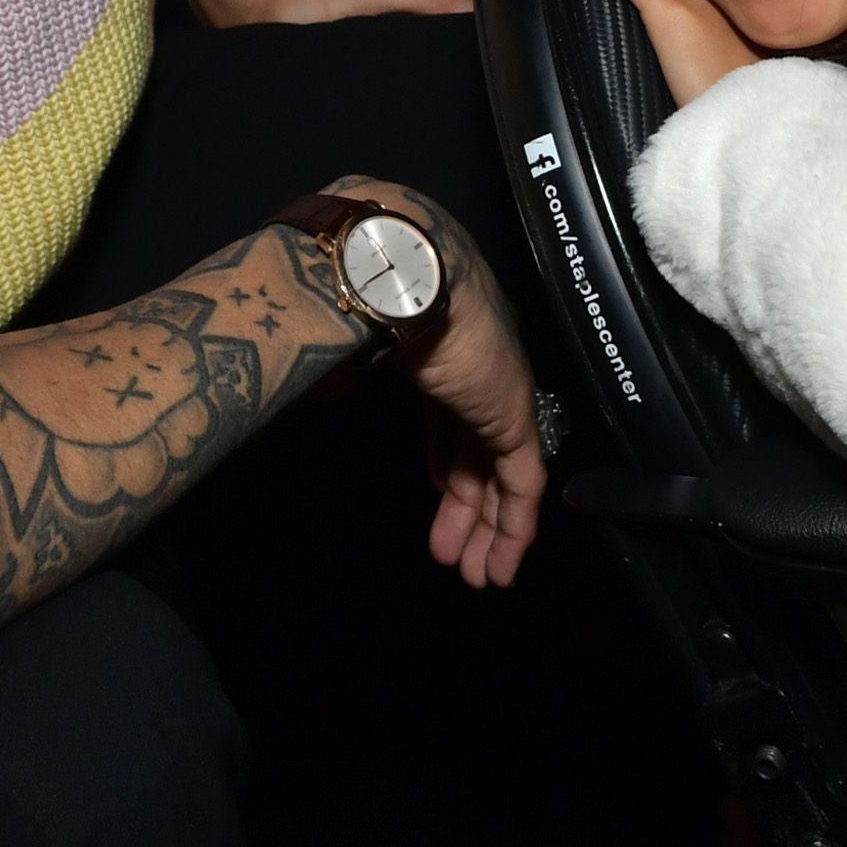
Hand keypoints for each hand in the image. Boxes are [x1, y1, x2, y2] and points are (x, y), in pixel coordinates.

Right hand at [333, 176, 542, 587]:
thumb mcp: (342, 343)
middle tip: (450, 553)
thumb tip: (323, 385)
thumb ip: (340, 369)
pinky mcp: (516, 416)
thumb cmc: (361, 300)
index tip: (435, 494)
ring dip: (487, 529)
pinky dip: (514, 527)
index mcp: (442, 351)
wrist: (397, 273)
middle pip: (476, 452)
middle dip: (465, 507)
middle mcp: (479, 371)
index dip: (447, 463)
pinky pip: (523, 483)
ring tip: (471, 574)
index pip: (451, 418)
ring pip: (502, 475)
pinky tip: (500, 564)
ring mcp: (501, 393)